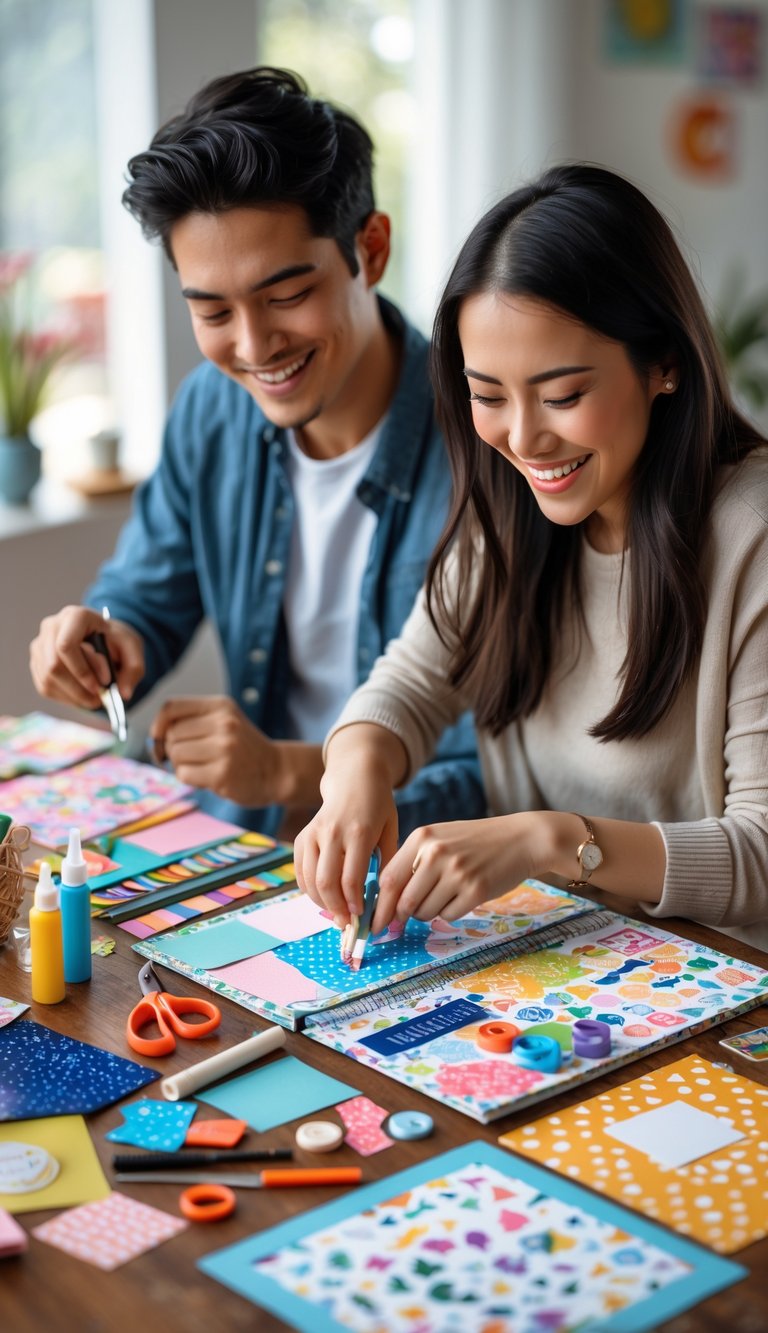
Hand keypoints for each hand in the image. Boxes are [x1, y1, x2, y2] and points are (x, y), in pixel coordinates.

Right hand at [30, 604, 143, 711]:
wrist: (103, 637)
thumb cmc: (115, 640)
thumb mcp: (133, 648)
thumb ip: (134, 669)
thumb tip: (124, 694)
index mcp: (75, 616)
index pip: (66, 645)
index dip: (82, 670)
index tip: (103, 684)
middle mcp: (52, 627)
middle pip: (53, 665)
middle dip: (78, 688)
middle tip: (100, 698)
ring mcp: (40, 644)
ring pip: (48, 679)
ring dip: (73, 695)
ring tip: (95, 699)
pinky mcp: (37, 662)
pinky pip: (45, 686)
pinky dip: (66, 697)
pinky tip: (83, 696)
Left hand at [150, 696, 290, 806]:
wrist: (276, 771)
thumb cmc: (242, 748)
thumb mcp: (224, 721)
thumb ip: (192, 722)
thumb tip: (154, 738)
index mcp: (221, 706)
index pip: (171, 707)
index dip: (158, 724)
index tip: (160, 738)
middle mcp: (224, 723)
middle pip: (172, 734)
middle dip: (172, 749)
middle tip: (191, 758)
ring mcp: (224, 748)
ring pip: (176, 755)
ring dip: (180, 765)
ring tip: (202, 767)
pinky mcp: (222, 774)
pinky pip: (184, 774)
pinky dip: (189, 779)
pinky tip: (208, 778)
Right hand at [294, 730, 402, 923]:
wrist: (354, 778)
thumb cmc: (378, 807)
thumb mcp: (391, 830)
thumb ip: (388, 862)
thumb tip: (386, 899)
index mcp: (359, 832)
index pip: (351, 877)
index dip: (354, 903)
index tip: (360, 916)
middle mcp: (333, 832)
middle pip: (326, 882)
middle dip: (336, 908)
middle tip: (346, 923)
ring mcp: (314, 833)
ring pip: (310, 879)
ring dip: (322, 902)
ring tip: (336, 913)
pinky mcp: (303, 836)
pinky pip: (300, 871)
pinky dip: (309, 889)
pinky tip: (323, 898)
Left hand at [371, 815, 537, 932]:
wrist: (522, 839)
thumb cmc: (476, 842)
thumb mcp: (440, 839)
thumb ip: (413, 863)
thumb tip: (387, 902)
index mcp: (421, 838)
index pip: (388, 880)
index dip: (379, 906)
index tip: (374, 922)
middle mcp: (436, 854)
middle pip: (404, 901)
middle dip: (401, 917)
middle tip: (401, 922)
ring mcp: (456, 872)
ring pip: (425, 912)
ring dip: (429, 913)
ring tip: (446, 895)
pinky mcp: (476, 890)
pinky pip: (449, 915)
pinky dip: (451, 912)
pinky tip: (463, 895)